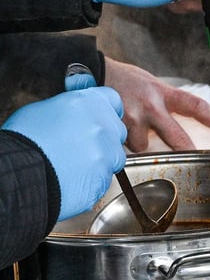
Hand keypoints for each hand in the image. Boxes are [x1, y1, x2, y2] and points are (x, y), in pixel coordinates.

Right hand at [2, 89, 126, 220]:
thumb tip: (75, 111)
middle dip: (103, 136)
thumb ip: (70, 107)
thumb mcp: (42, 109)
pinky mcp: (104, 178)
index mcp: (88, 103)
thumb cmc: (24, 140)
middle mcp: (103, 126)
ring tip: (73, 163)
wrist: (21, 173)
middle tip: (80, 144)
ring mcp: (107, 154)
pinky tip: (73, 177)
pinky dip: (93, 179)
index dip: (103, 109)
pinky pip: (105, 177)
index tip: (97, 116)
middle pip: (116, 129)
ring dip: (100, 159)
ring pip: (114, 156)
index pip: (112, 100)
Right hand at [103, 60, 209, 151]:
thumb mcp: (153, 86)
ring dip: (138, 145)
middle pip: (176, 137)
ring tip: (128, 129)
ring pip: (143, 146)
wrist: (91, 71)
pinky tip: (114, 132)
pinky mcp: (114, 127)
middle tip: (194, 160)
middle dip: (186, 151)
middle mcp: (151, 106)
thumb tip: (184, 126)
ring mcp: (132, 118)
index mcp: (164, 93)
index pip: (196, 106)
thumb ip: (167, 104)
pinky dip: (120, 144)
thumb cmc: (126, 81)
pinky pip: (122, 147)